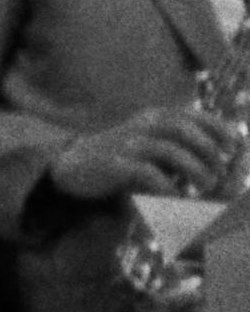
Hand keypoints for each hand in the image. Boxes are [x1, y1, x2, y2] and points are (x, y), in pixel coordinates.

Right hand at [49, 102, 243, 201]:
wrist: (76, 165)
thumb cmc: (126, 158)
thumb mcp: (156, 144)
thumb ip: (185, 145)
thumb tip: (227, 156)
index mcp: (156, 116)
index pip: (193, 114)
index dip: (218, 128)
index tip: (235, 147)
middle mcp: (142, 125)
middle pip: (182, 128)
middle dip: (208, 150)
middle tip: (222, 172)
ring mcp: (127, 143)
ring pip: (168, 149)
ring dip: (194, 169)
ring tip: (206, 186)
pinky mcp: (114, 165)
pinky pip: (147, 173)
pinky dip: (168, 186)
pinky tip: (177, 197)